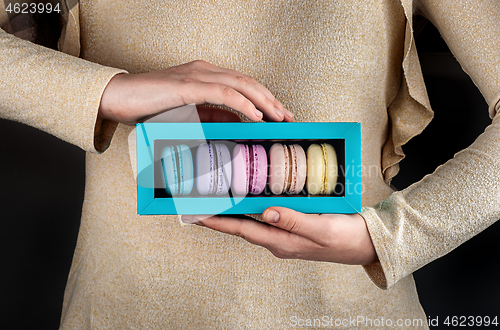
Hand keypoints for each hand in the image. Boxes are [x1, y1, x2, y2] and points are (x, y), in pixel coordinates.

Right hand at [99, 60, 292, 124]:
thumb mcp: (188, 114)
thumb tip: (238, 124)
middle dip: (271, 99)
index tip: (280, 114)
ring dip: (263, 101)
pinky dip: (243, 104)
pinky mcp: (188, 86)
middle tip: (288, 116)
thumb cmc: (149, 107)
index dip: (264, 98)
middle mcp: (204, 71)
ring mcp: (197, 76)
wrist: (117, 98)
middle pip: (248, 82)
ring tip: (279, 117)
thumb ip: (213, 117)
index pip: (243, 84)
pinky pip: (224, 93)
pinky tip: (256, 116)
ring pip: (241, 84)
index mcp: (205, 76)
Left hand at [184, 207, 377, 264]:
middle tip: (200, 201)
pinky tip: (250, 198)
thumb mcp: (320, 228)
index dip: (218, 221)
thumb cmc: (345, 237)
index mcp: (281, 242)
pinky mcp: (293, 228)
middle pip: (242, 226)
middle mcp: (278, 240)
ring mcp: (285, 235)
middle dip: (220, 216)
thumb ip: (293, 221)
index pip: (242, 229)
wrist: (365, 243)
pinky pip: (267, 217)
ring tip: (218, 198)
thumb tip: (266, 213)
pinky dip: (253, 208)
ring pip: (253, 221)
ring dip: (234, 211)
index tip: (197, 214)